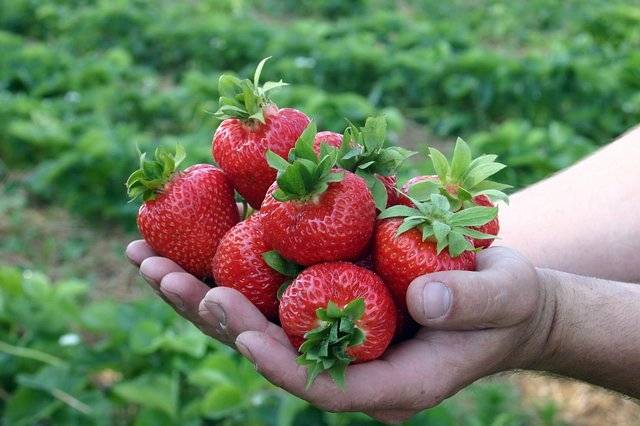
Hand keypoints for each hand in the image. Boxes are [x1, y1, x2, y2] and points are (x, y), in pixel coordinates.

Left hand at [126, 241, 554, 422]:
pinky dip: (232, 264)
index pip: (317, 381)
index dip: (272, 356)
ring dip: (201, 288)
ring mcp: (333, 332)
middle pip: (267, 348)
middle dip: (211, 315)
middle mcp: (348, 361)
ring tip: (148, 258)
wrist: (500, 301)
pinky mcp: (328, 300)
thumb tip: (425, 296)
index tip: (230, 322)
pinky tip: (196, 234)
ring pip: (257, 318)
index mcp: (387, 381)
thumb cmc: (507, 306)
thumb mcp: (505, 299)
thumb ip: (471, 301)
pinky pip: (273, 288)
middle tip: (159, 276)